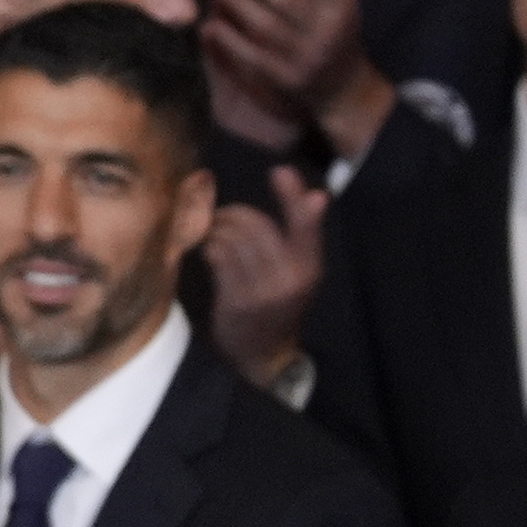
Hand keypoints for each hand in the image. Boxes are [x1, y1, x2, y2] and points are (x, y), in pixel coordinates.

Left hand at [197, 162, 329, 385]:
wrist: (264, 354)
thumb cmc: (279, 303)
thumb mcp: (299, 271)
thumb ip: (304, 234)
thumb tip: (318, 194)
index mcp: (310, 267)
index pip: (304, 225)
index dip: (293, 196)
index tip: (279, 171)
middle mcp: (291, 279)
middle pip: (256, 226)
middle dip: (233, 214)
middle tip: (221, 217)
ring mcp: (264, 292)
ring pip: (234, 240)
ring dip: (217, 230)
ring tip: (213, 233)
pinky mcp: (237, 303)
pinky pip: (219, 259)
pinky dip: (209, 247)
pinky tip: (208, 251)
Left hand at [200, 0, 395, 160]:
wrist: (343, 87)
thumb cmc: (336, 31)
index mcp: (344, 7)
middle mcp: (328, 32)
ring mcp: (307, 57)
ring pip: (268, 26)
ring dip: (238, 2)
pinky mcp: (286, 78)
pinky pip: (253, 56)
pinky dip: (230, 40)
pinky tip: (212, 24)